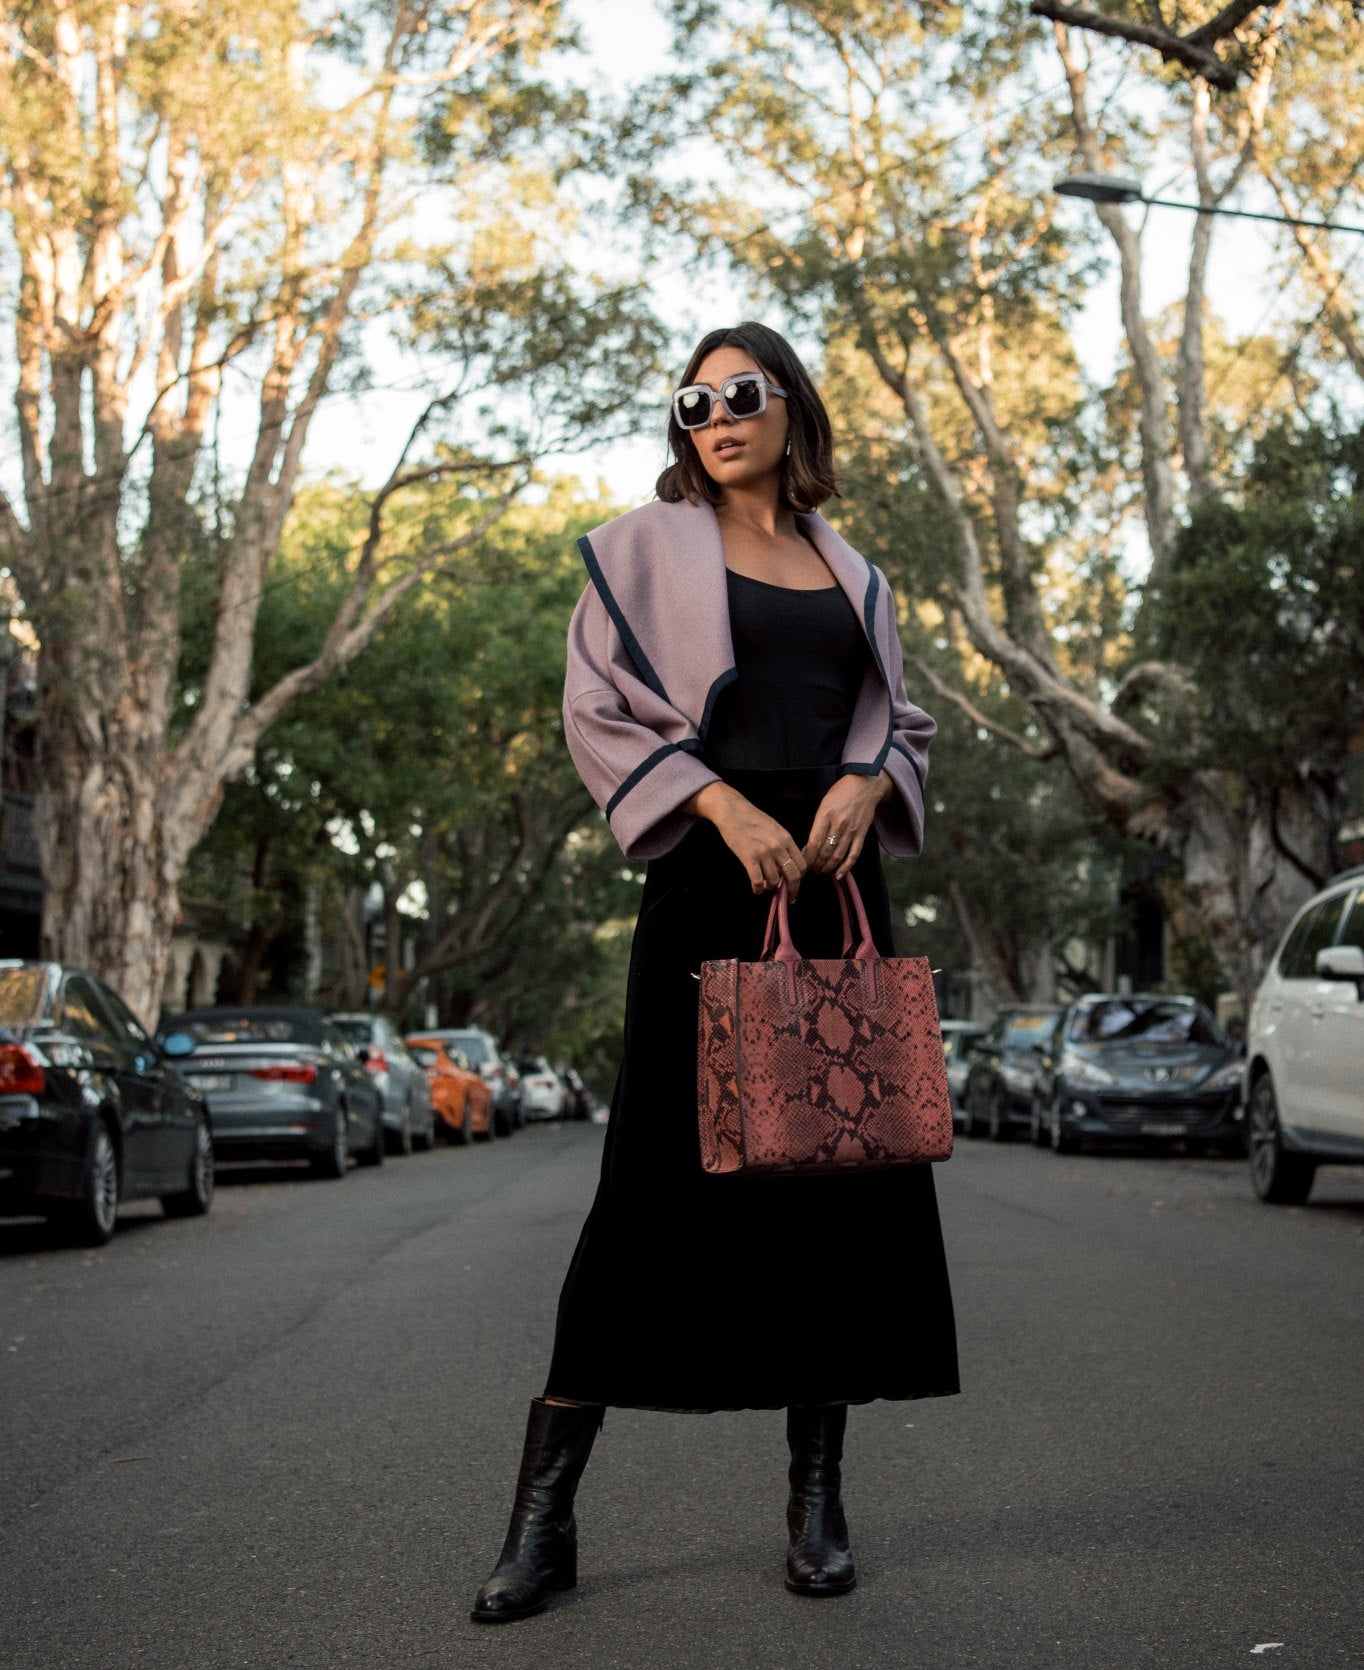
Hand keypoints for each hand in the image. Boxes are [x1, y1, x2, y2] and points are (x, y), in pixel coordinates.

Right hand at [686, 783, 808, 896]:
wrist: (732, 811)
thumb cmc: (752, 819)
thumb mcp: (775, 828)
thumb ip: (784, 845)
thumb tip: (788, 865)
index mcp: (787, 839)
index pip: (802, 865)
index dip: (800, 877)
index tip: (795, 884)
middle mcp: (778, 847)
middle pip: (793, 876)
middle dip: (792, 890)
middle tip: (789, 897)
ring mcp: (764, 853)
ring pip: (774, 880)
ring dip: (770, 887)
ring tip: (766, 886)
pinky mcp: (749, 857)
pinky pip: (758, 881)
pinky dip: (758, 889)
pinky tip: (756, 889)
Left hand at [803, 772, 891, 879]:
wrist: (864, 785)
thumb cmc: (840, 793)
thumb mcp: (824, 805)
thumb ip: (817, 825)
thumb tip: (808, 847)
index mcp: (826, 815)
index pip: (813, 843)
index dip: (807, 858)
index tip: (802, 865)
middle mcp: (839, 824)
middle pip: (825, 852)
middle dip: (816, 865)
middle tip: (811, 871)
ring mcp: (852, 830)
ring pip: (838, 856)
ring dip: (828, 868)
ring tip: (821, 873)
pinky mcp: (862, 834)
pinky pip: (854, 854)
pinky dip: (846, 867)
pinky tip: (839, 875)